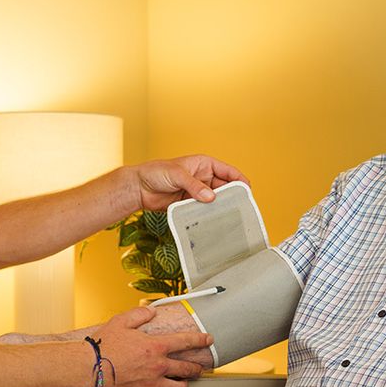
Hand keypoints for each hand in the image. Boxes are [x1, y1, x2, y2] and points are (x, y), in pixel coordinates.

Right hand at [93, 305, 212, 386]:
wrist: (90, 368)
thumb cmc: (103, 346)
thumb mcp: (121, 321)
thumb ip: (139, 314)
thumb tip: (150, 312)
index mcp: (155, 346)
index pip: (186, 342)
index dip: (201, 340)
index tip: (208, 340)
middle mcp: (158, 366)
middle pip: (188, 369)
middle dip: (197, 368)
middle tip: (199, 368)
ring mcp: (153, 384)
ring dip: (184, 384)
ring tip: (182, 382)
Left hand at [133, 156, 248, 211]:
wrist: (139, 188)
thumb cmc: (156, 172)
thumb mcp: (177, 175)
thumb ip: (194, 186)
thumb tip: (211, 197)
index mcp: (204, 164)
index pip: (228, 171)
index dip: (239, 180)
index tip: (247, 191)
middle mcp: (204, 178)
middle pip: (224, 188)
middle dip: (231, 197)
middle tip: (238, 209)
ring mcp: (197, 192)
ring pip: (215, 201)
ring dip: (220, 208)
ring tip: (227, 217)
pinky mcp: (190, 204)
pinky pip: (203, 210)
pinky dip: (208, 215)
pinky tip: (212, 222)